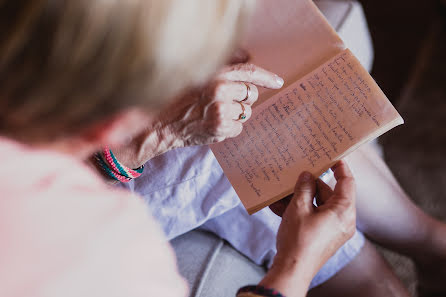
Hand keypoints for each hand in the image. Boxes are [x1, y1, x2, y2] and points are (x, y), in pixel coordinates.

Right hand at [163, 63, 283, 145]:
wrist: (162, 125)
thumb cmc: (180, 99)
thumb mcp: (199, 76)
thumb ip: (224, 66)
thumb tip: (247, 56)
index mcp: (214, 74)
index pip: (248, 72)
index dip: (266, 77)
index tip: (278, 82)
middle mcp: (219, 90)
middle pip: (251, 95)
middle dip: (244, 99)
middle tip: (227, 102)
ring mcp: (220, 110)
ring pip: (247, 113)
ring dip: (236, 115)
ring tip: (216, 114)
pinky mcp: (220, 128)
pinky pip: (238, 128)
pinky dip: (230, 128)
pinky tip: (214, 125)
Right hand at [260, 161, 355, 296]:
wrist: (292, 270)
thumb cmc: (298, 240)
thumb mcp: (299, 208)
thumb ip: (304, 188)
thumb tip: (307, 176)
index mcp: (343, 211)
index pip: (347, 182)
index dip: (340, 167)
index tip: (332, 156)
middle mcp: (343, 220)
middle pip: (328, 193)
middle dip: (309, 185)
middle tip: (294, 176)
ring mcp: (333, 229)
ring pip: (318, 205)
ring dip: (300, 198)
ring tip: (280, 194)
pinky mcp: (323, 236)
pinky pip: (313, 216)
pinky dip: (299, 211)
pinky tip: (278, 206)